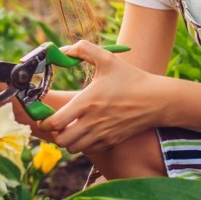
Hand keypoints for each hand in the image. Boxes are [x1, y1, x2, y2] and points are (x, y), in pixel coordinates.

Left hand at [36, 40, 160, 153]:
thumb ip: (82, 50)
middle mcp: (92, 122)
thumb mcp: (107, 58)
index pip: (55, 122)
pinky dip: (82, 143)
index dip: (44, 121)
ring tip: (70, 126)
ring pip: (72, 148)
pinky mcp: (111, 141)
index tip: (43, 114)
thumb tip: (62, 50)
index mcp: (87, 102)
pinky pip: (88, 150)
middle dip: (54, 132)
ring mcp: (102, 134)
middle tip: (56, 121)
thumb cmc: (131, 79)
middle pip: (60, 140)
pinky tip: (85, 130)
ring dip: (67, 139)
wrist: (156, 100)